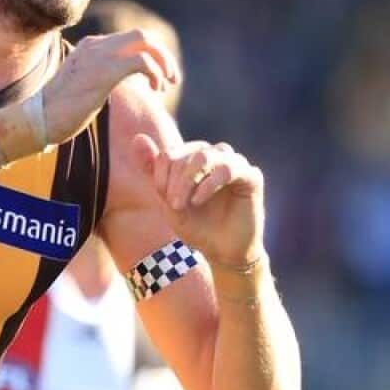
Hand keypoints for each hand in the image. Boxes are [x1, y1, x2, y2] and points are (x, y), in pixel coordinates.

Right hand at [42, 30, 179, 144]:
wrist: (38, 119)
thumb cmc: (60, 111)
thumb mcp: (85, 86)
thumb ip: (102, 76)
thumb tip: (121, 80)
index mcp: (91, 47)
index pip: (130, 40)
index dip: (151, 56)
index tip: (160, 79)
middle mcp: (95, 45)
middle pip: (142, 35)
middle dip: (163, 55)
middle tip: (172, 79)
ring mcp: (99, 55)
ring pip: (145, 42)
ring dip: (163, 63)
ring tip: (165, 85)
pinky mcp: (104, 71)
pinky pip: (141, 61)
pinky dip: (154, 73)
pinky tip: (154, 89)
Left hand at [132, 135, 265, 268]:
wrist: (223, 252)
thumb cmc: (197, 226)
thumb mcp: (168, 201)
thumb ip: (152, 169)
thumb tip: (138, 137)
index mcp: (194, 157)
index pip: (171, 153)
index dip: (161, 174)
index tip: (163, 200)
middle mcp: (215, 155)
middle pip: (187, 153)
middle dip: (175, 180)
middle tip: (172, 205)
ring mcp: (235, 163)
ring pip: (205, 155)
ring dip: (188, 180)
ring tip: (183, 205)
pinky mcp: (251, 176)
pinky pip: (228, 168)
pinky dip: (209, 183)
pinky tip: (199, 199)